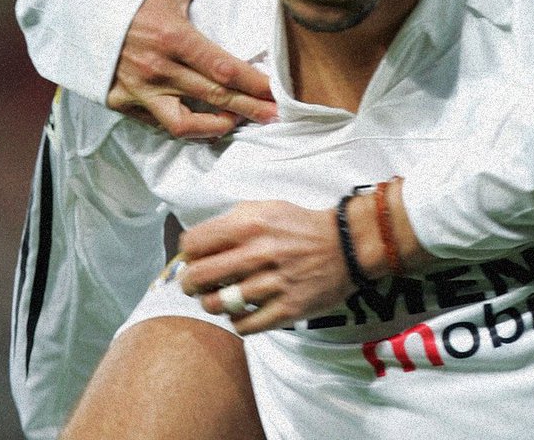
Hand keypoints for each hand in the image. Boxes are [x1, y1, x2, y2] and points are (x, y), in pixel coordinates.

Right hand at [106, 0, 276, 137]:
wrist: (77, 13)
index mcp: (174, 38)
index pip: (224, 67)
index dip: (253, 82)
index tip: (276, 90)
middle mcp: (158, 68)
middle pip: (214, 96)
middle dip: (249, 107)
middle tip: (274, 114)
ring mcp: (139, 90)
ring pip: (184, 122)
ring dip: (216, 126)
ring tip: (237, 122)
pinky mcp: (122, 102)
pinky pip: (157, 123)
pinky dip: (182, 126)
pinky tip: (201, 123)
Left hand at [179, 201, 352, 333]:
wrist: (346, 245)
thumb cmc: (300, 227)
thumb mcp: (266, 208)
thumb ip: (232, 221)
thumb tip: (198, 241)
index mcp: (251, 224)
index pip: (194, 243)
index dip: (188, 252)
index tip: (193, 258)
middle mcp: (259, 253)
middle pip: (199, 277)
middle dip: (189, 284)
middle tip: (194, 285)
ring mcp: (273, 283)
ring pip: (217, 305)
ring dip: (212, 304)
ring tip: (218, 298)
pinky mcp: (286, 309)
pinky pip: (244, 325)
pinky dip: (236, 321)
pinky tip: (241, 311)